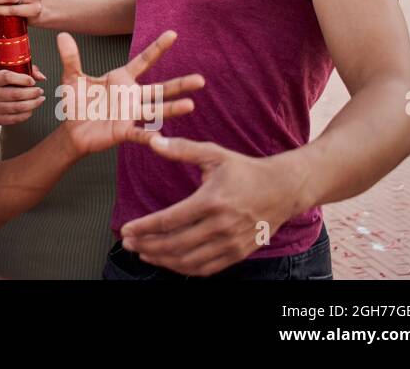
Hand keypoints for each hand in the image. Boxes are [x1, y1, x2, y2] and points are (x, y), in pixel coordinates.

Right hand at [0, 64, 47, 125]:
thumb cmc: (0, 84)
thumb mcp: (10, 72)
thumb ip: (27, 70)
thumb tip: (41, 77)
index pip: (6, 77)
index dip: (23, 79)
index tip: (33, 81)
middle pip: (14, 94)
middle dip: (32, 93)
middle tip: (39, 91)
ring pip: (17, 107)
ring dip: (32, 104)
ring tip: (39, 100)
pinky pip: (15, 118)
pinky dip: (26, 114)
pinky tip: (31, 109)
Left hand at [56, 30, 203, 156]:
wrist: (72, 130)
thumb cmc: (77, 103)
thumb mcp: (72, 78)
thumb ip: (70, 58)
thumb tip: (62, 35)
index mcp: (122, 79)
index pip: (143, 61)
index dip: (157, 48)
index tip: (173, 34)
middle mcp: (132, 95)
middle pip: (160, 88)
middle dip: (180, 84)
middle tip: (201, 80)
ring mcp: (131, 114)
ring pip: (156, 109)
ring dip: (173, 108)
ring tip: (191, 105)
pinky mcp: (125, 131)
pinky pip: (139, 133)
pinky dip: (149, 136)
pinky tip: (161, 138)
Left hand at [119, 138, 302, 275]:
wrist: (282, 189)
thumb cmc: (245, 170)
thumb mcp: (214, 153)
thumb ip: (182, 149)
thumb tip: (153, 141)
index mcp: (212, 201)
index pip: (170, 220)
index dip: (144, 227)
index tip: (127, 229)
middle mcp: (221, 226)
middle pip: (175, 244)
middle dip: (147, 245)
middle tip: (128, 243)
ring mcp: (231, 243)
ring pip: (189, 261)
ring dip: (162, 260)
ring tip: (143, 253)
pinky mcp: (238, 253)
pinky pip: (206, 268)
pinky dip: (184, 269)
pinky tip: (169, 262)